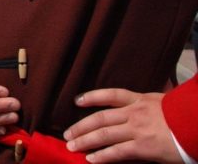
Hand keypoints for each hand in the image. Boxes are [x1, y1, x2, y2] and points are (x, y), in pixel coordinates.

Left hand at [64, 88, 181, 162]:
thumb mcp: (163, 103)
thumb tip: (131, 109)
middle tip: (67, 134)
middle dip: (81, 126)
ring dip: (85, 141)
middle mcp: (134, 113)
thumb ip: (145, 106)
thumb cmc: (184, 116)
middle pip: (100, 118)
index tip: (77, 101)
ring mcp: (137, 130)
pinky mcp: (143, 147)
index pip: (110, 95)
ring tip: (72, 146)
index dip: (92, 97)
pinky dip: (102, 156)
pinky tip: (91, 159)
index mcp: (139, 100)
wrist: (197, 125)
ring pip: (103, 135)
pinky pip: (117, 152)